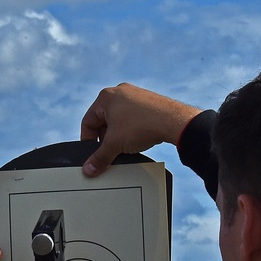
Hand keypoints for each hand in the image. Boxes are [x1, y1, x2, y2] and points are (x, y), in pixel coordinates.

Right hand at [80, 82, 202, 176]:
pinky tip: (136, 140)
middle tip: (108, 153)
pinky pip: (132, 117)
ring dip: (118, 135)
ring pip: (118, 119)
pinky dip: (130, 130)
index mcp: (106, 97)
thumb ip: (99, 158)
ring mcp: (135, 95)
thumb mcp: (114, 145)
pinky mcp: (148, 101)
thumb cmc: (142, 125)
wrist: (173, 121)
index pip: (88, 122)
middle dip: (104, 139)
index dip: (87, 141)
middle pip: (103, 120)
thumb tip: (89, 169)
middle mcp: (119, 92)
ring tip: (123, 147)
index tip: (92, 154)